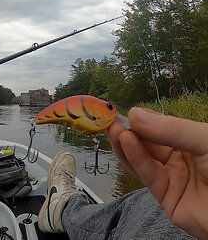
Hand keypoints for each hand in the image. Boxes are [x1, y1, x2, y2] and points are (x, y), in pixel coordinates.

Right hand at [107, 107, 207, 237]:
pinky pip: (148, 175)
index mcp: (193, 142)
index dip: (143, 120)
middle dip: (130, 131)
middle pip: (149, 144)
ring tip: (112, 129)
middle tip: (111, 119)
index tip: (125, 111)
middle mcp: (181, 160)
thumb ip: (169, 129)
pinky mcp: (166, 198)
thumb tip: (135, 114)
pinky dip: (135, 159)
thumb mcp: (204, 139)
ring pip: (144, 160)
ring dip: (126, 144)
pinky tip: (125, 143)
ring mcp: (173, 179)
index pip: (162, 129)